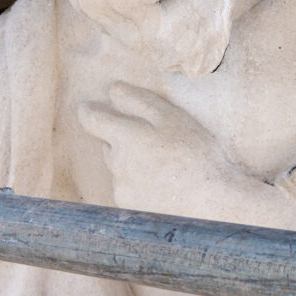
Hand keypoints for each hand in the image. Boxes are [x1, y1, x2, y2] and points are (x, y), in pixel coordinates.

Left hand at [78, 82, 234, 212]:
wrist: (208, 201)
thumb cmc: (195, 153)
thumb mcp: (171, 117)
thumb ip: (138, 101)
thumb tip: (113, 90)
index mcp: (125, 136)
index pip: (92, 120)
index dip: (87, 111)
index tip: (87, 106)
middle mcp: (117, 162)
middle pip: (109, 144)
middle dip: (121, 139)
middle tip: (151, 140)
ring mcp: (121, 186)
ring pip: (118, 166)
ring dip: (131, 161)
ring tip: (163, 164)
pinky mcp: (128, 205)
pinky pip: (126, 186)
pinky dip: (137, 181)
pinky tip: (161, 183)